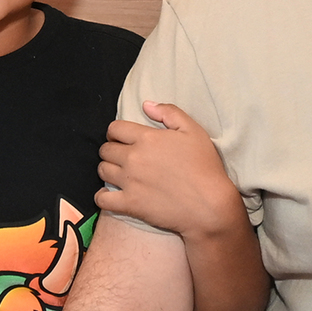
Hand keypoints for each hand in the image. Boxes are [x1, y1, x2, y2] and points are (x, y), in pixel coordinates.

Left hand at [97, 101, 240, 239]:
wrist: (209, 205)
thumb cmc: (205, 167)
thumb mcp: (194, 131)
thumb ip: (169, 113)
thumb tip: (146, 105)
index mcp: (146, 138)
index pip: (115, 128)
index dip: (116, 132)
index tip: (123, 138)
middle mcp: (133, 158)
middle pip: (105, 149)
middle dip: (111, 150)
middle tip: (122, 156)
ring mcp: (129, 182)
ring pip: (102, 170)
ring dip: (108, 169)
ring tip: (119, 173)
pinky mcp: (129, 204)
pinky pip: (102, 199)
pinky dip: (102, 197)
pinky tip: (110, 195)